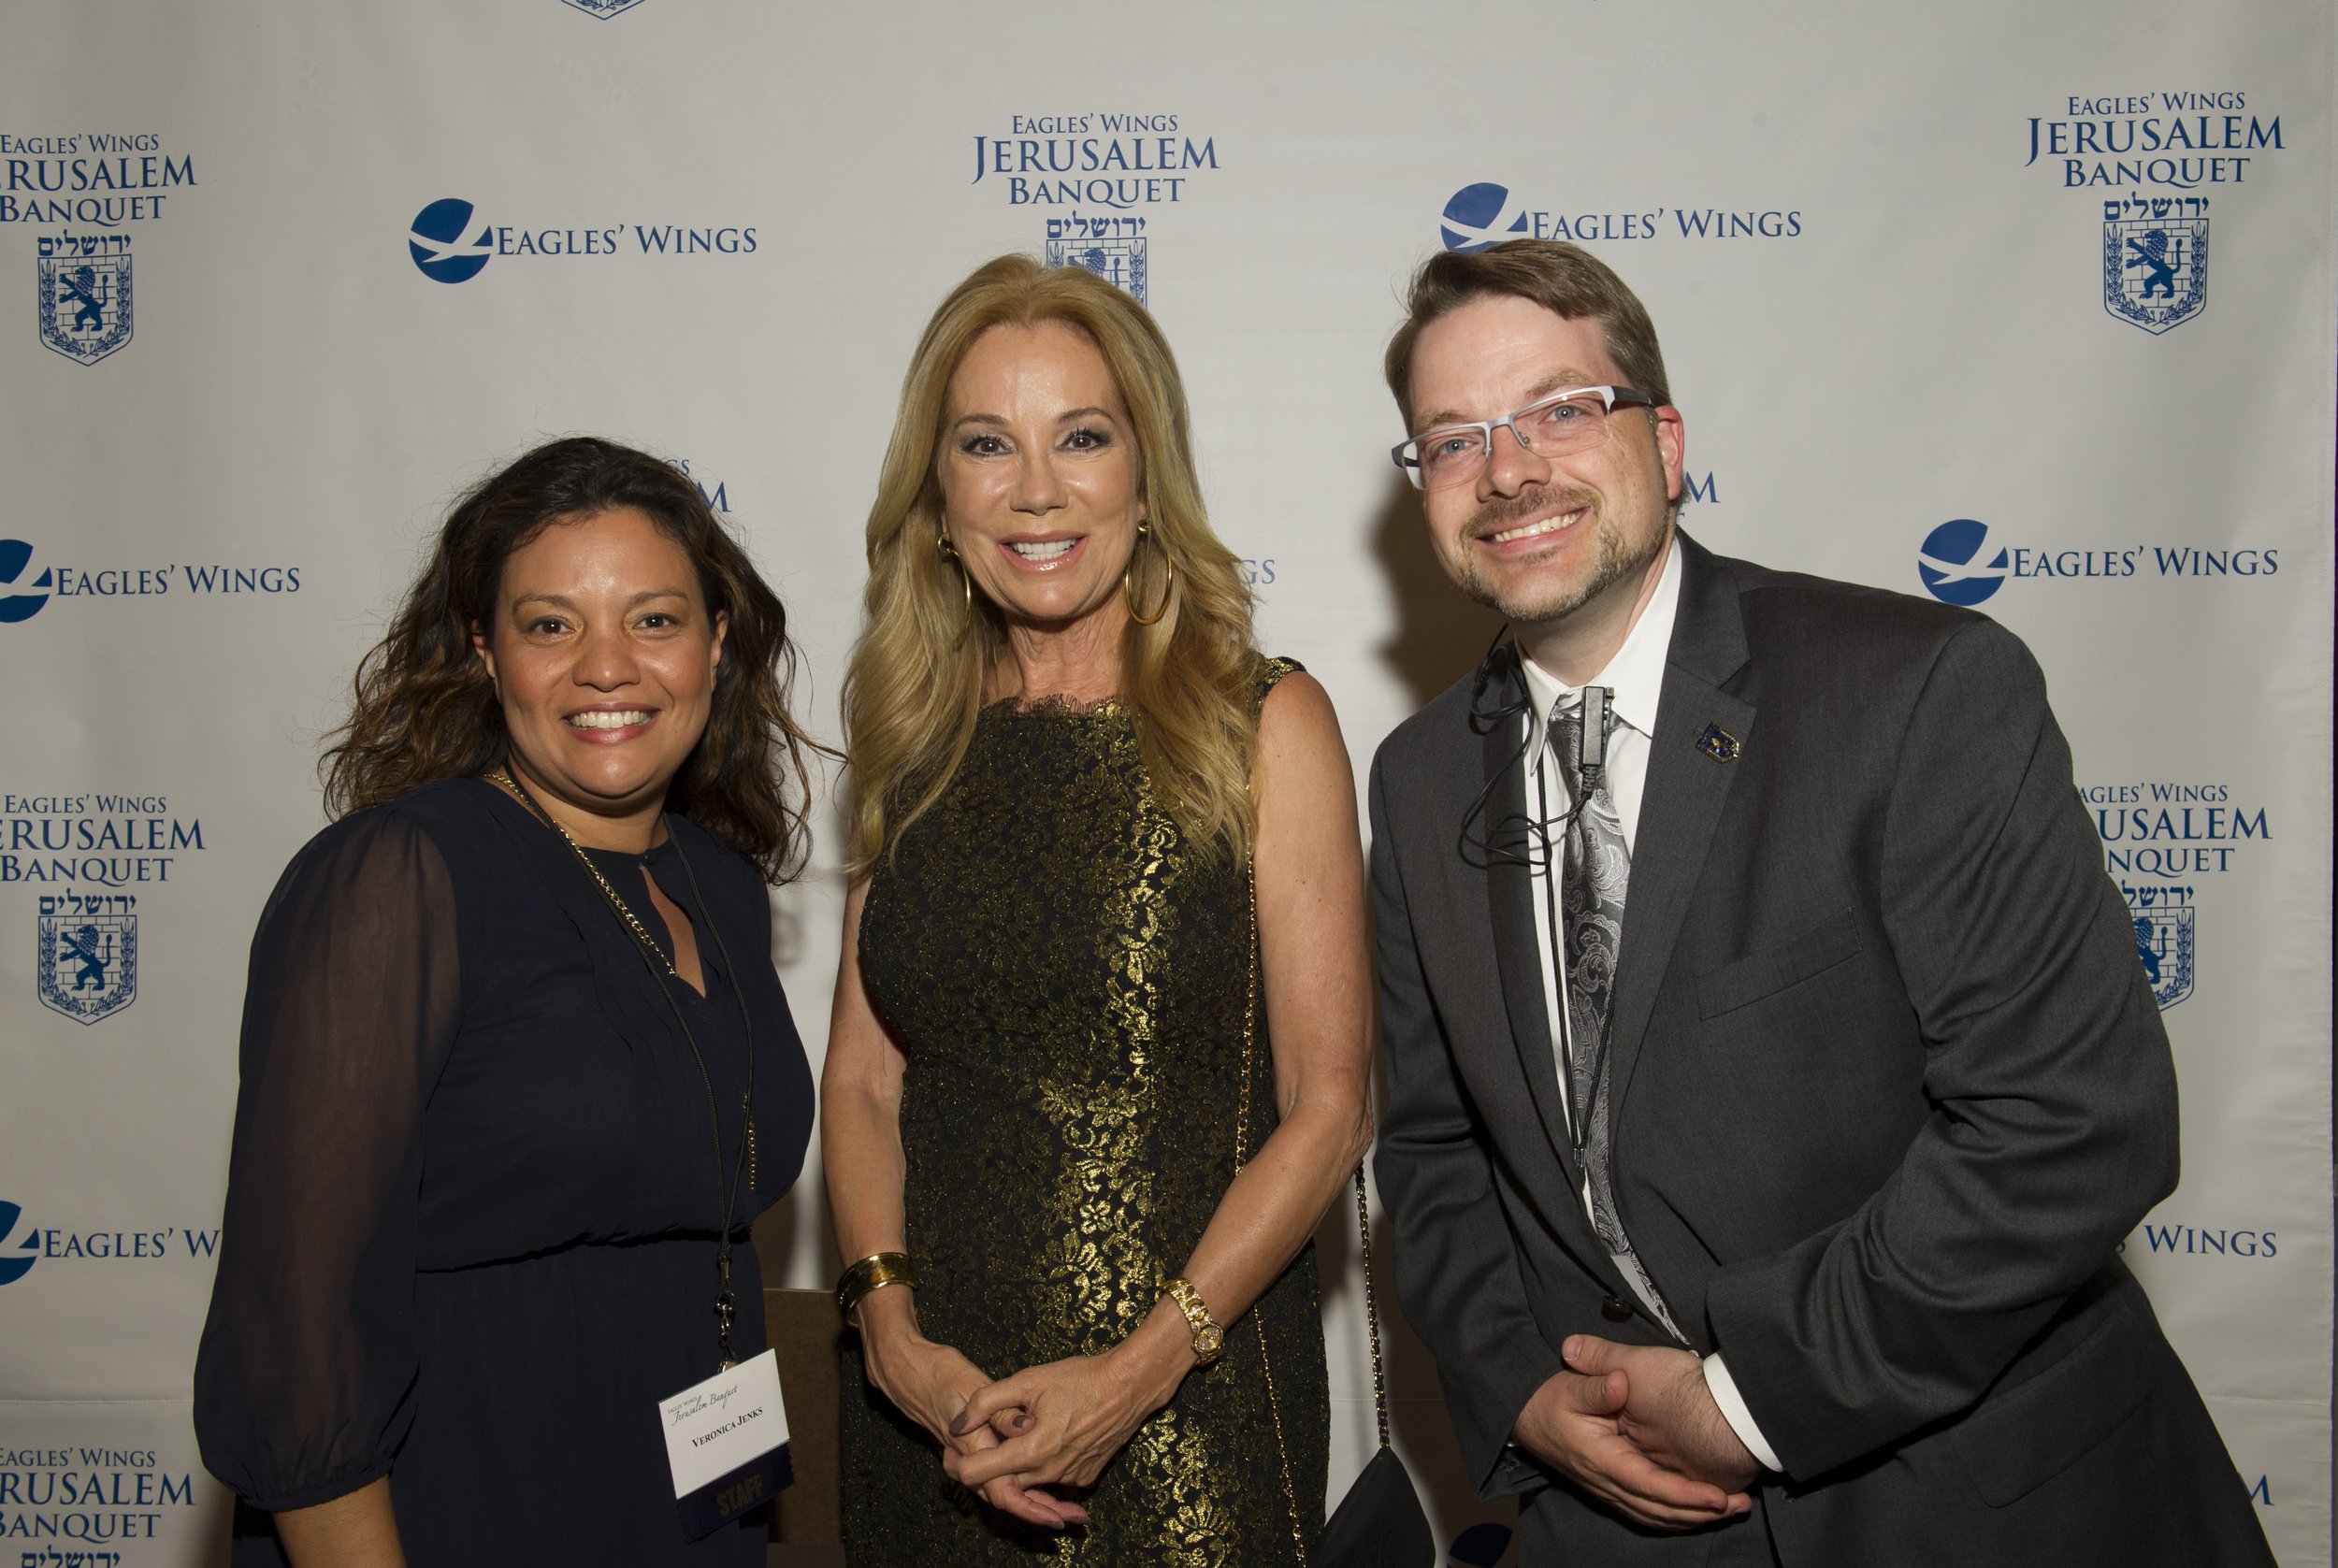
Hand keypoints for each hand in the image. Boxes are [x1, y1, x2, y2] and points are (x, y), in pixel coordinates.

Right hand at [857, 1295, 1087, 1529]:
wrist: (910, 1370)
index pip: (1003, 1492)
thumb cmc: (940, 1375)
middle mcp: (973, 1457)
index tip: (1057, 1516)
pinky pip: (1002, 1474)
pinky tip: (1047, 1483)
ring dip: (1037, 1500)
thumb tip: (1025, 1428)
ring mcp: (974, 1454)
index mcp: (973, 1446)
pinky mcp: (977, 1446)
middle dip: (1041, 1511)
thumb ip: (999, 1411)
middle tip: (1075, 1519)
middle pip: (1008, 1498)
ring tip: (1070, 1510)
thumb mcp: (972, 1386)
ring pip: (1006, 1489)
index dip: (1031, 1508)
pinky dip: (1025, 1483)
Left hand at [945, 1310, 1188, 1495]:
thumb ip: (986, 1402)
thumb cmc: (1080, 1378)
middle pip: (1003, 1482)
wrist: (1130, 1385)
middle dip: (986, 1467)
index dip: (959, 1464)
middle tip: (976, 1443)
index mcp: (1032, 1450)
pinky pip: (1054, 1479)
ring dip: (1016, 1467)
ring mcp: (1071, 1478)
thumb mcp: (1027, 1380)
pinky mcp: (1086, 1477)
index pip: (979, 1474)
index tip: (951, 1451)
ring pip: (1029, 1482)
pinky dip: (1043, 1466)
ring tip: (1014, 1436)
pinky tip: (1045, 1439)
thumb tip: (957, 1423)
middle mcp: (1051, 1472)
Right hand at [1511, 1360, 1751, 1532]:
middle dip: (1699, 1512)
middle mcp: (1606, 1481)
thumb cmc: (1549, 1400)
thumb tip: (1622, 1385)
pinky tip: (1699, 1511)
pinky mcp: (1613, 1488)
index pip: (1648, 1485)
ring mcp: (1609, 1489)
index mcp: (1600, 1458)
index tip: (1717, 1495)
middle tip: (1738, 1505)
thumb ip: (1597, 1385)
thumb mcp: (1570, 1384)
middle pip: (1658, 1509)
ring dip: (1692, 1517)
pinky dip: (1675, 1516)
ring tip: (1730, 1509)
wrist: (1525, 1417)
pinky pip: (1648, 1512)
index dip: (1684, 1494)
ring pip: (1655, 1515)